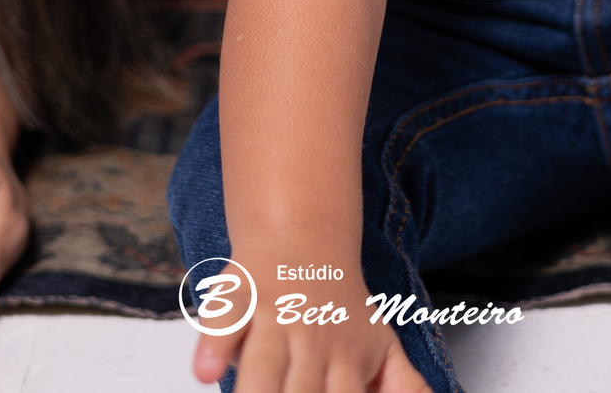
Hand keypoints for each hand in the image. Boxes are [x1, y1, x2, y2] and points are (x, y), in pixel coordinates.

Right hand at [190, 264, 433, 392]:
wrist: (303, 234)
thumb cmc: (340, 308)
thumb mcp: (382, 345)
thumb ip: (404, 387)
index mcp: (348, 358)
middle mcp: (312, 339)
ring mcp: (274, 316)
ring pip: (263, 364)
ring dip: (257, 392)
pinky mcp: (239, 295)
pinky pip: (224, 319)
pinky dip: (213, 343)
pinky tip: (205, 370)